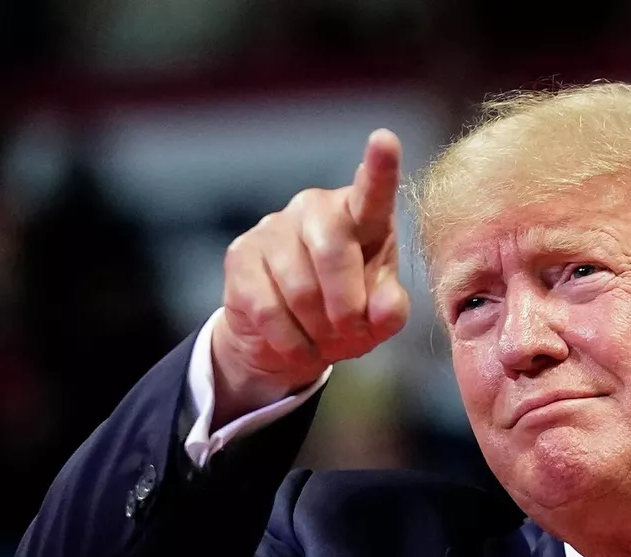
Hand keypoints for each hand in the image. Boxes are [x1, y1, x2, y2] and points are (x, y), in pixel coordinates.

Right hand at [211, 130, 409, 424]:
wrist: (288, 339)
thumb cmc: (345, 315)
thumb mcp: (377, 319)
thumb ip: (390, 311)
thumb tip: (385, 307)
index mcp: (362, 216)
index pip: (372, 192)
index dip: (380, 168)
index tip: (384, 139)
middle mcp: (316, 209)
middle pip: (333, 252)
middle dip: (346, 306)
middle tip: (349, 330)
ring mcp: (274, 227)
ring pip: (300, 289)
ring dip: (317, 329)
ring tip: (321, 335)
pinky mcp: (240, 255)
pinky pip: (268, 309)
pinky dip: (289, 341)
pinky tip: (295, 343)